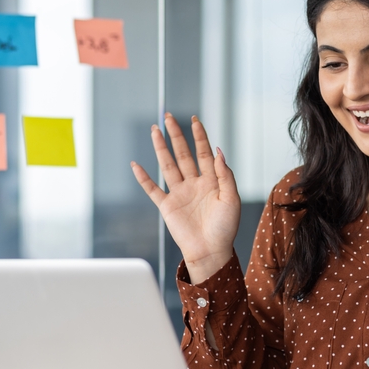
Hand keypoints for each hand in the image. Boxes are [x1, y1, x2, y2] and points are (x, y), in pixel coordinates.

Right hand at [131, 114, 240, 283]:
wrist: (211, 252)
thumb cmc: (225, 228)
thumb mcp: (232, 199)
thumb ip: (225, 175)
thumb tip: (218, 151)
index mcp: (211, 181)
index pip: (204, 152)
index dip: (199, 136)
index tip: (194, 119)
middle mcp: (194, 183)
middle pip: (183, 153)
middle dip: (176, 135)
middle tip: (169, 116)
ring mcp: (179, 193)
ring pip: (167, 165)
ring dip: (160, 148)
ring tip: (154, 130)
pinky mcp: (167, 206)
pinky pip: (152, 189)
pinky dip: (143, 178)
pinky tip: (136, 165)